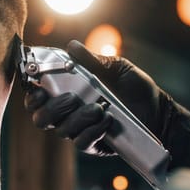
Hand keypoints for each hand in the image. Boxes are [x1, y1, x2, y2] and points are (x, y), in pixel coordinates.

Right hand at [24, 40, 172, 154]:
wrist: (158, 111)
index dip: (32, 95)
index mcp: (67, 91)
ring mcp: (79, 129)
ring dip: (77, 118)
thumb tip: (72, 46)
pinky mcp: (92, 144)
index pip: (37, 96)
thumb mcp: (115, 67)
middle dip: (51, 108)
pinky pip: (81, 142)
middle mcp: (68, 112)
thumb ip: (92, 60)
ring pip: (61, 129)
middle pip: (41, 117)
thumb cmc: (134, 87)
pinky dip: (91, 130)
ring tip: (98, 107)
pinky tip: (106, 120)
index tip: (40, 89)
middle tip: (71, 98)